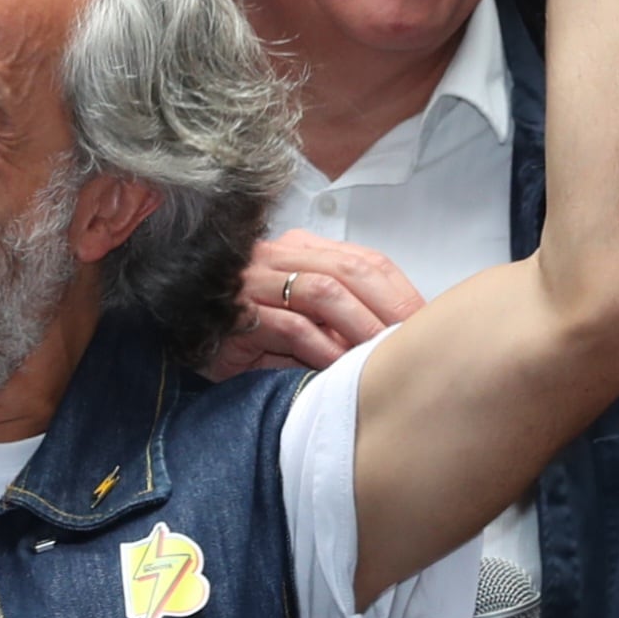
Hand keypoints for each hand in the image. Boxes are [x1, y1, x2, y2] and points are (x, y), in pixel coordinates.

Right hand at [198, 233, 423, 378]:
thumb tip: (409, 333)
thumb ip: (349, 311)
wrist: (192, 346)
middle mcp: (279, 256)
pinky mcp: (237, 315)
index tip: (426, 327)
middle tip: (411, 346)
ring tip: (378, 359)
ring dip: (358, 328)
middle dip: (388, 310)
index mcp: (304, 249)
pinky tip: (337, 368)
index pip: (365, 260)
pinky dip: (320, 347)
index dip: (400, 294)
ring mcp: (255, 282)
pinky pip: (289, 326)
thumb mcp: (310, 317)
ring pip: (323, 292)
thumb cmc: (260, 336)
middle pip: (350, 271)